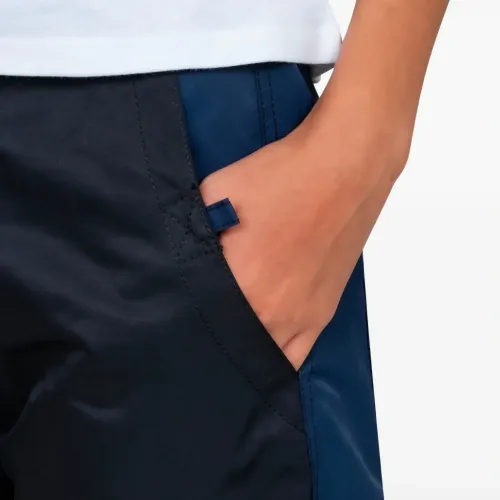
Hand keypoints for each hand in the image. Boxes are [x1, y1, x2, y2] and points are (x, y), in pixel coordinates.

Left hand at [200, 125, 399, 368]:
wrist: (342, 167)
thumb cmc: (282, 177)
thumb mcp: (215, 194)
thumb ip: (191, 232)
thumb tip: (180, 253)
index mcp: (243, 287)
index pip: (198, 325)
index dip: (181, 323)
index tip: (171, 320)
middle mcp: (274, 314)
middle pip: (230, 349)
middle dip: (210, 341)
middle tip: (195, 331)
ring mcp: (303, 319)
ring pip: (264, 360)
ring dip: (244, 353)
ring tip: (226, 341)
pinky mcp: (323, 313)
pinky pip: (297, 356)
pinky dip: (276, 357)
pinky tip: (262, 344)